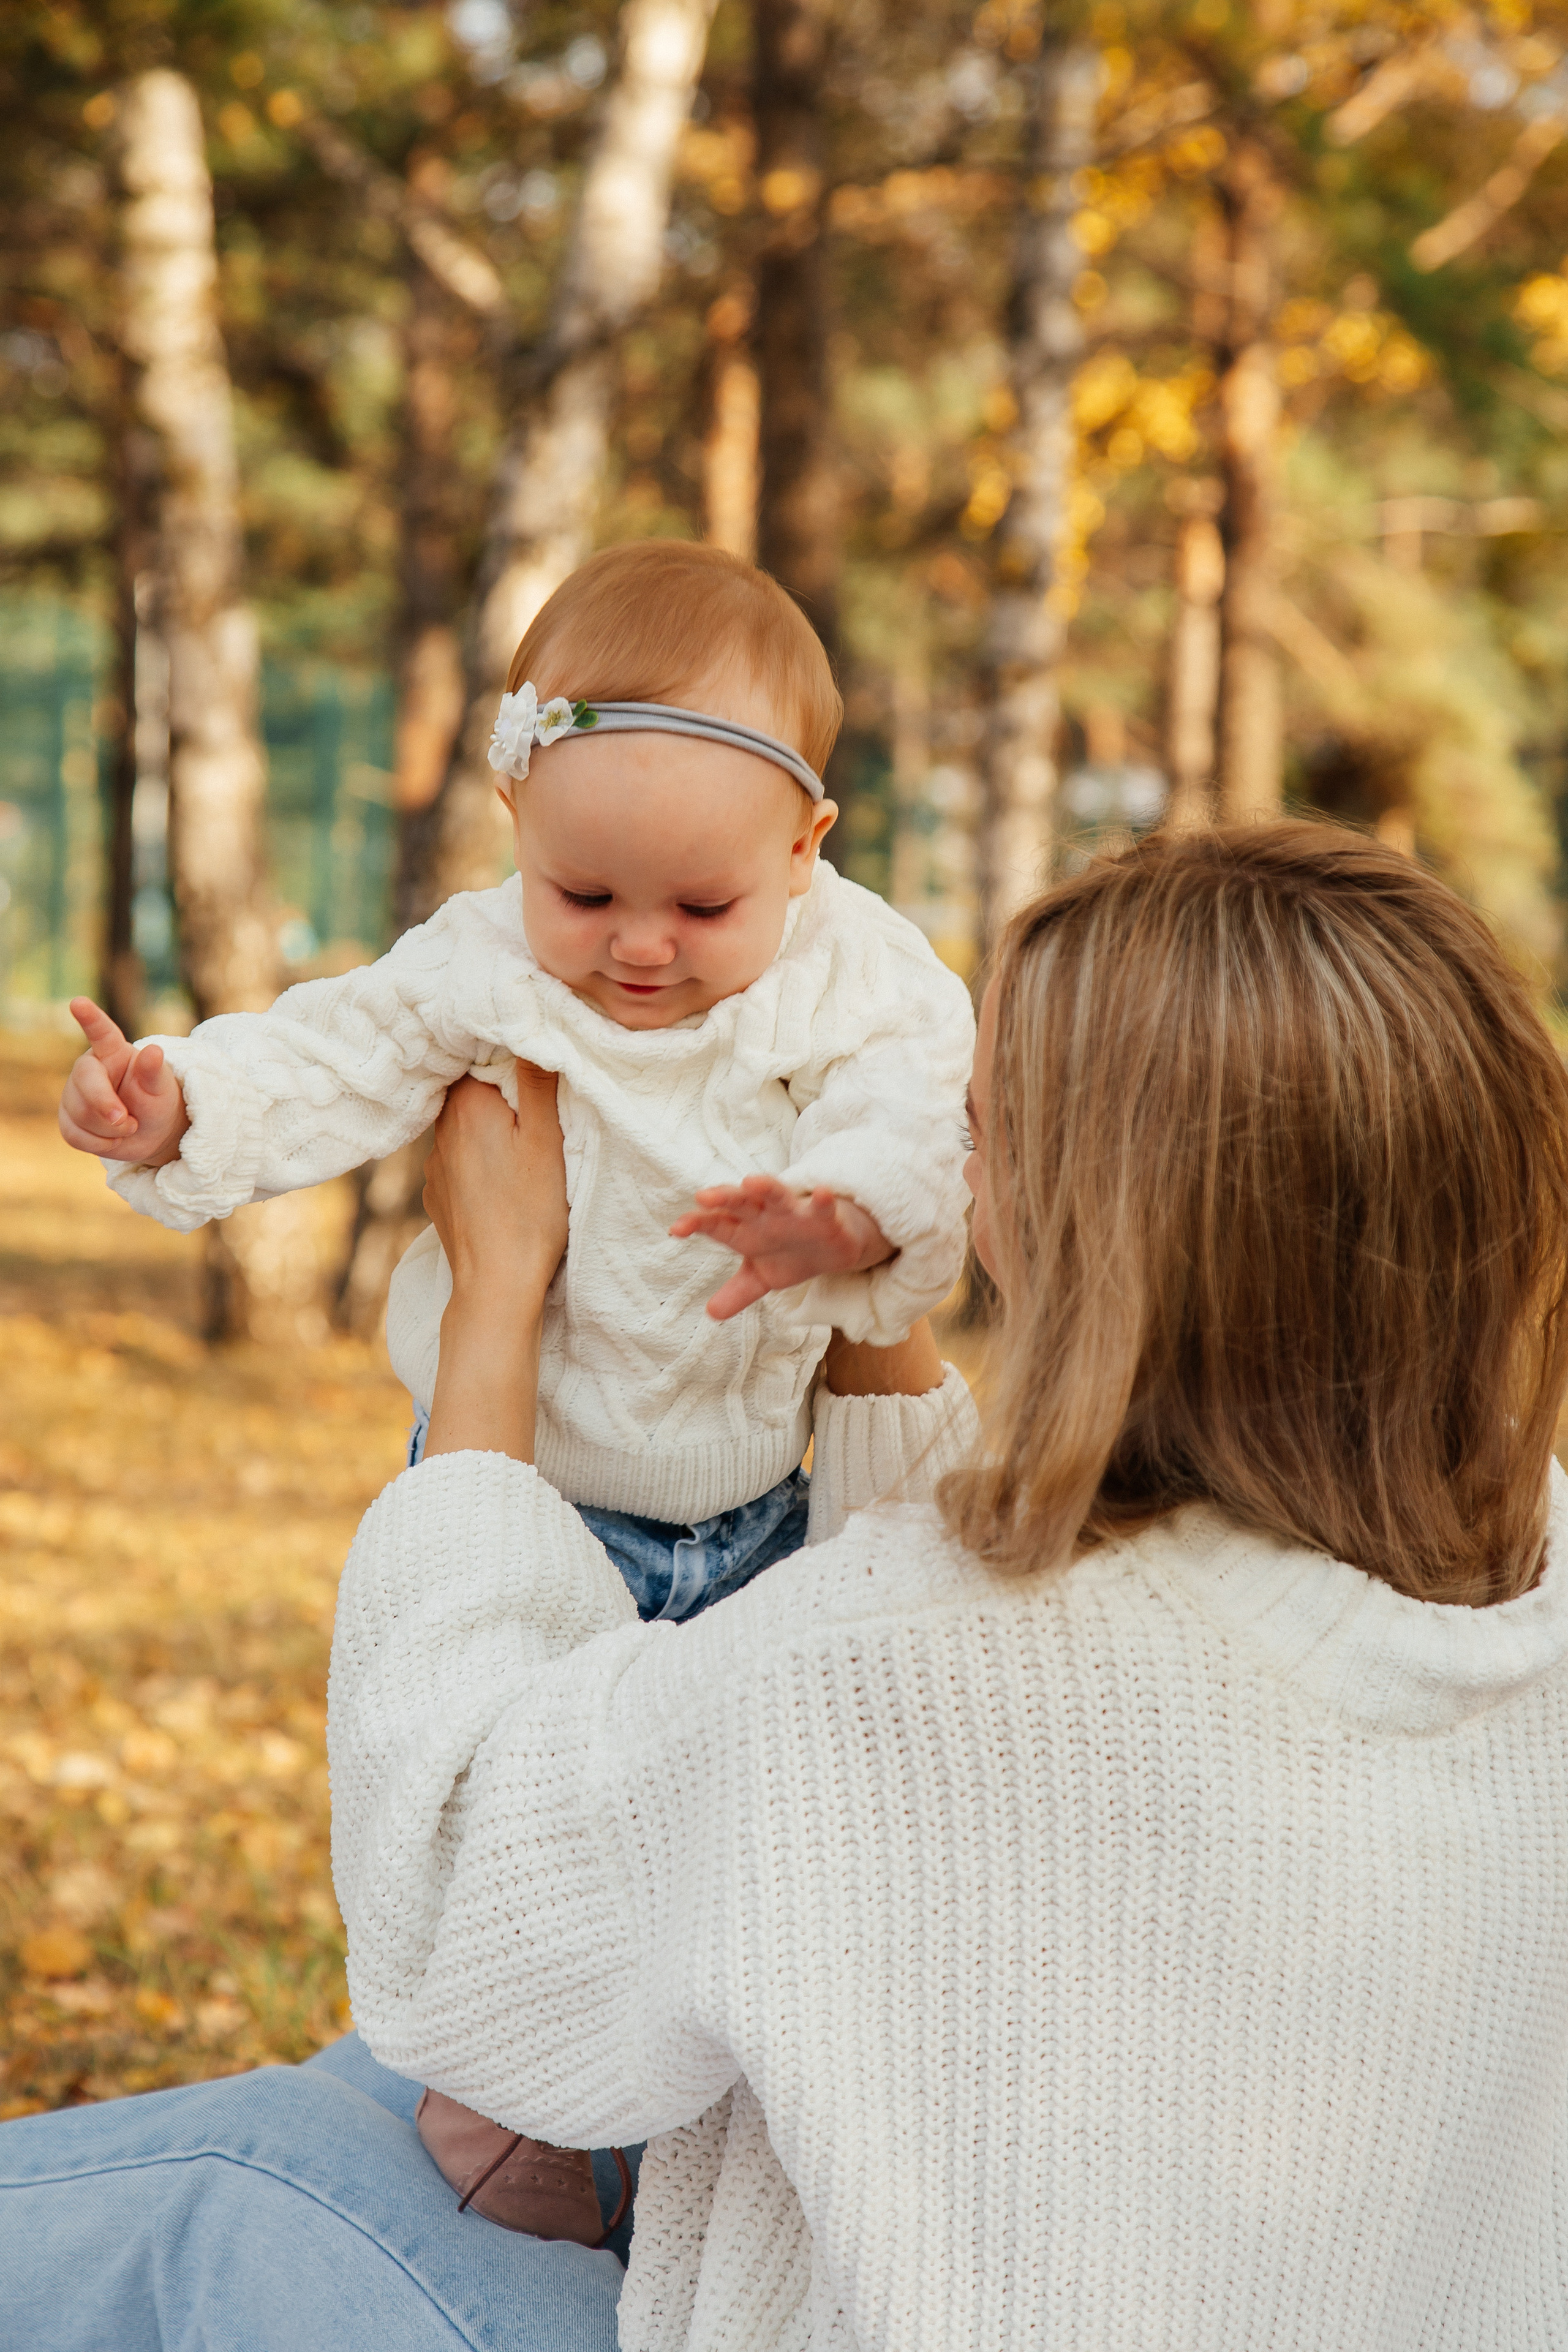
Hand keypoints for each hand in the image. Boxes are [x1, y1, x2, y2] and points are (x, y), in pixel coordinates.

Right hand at [58, 999, 188, 1165]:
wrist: (150, 1131)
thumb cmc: (157, 1101)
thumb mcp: (162, 1088)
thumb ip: (154, 1072)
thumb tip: (153, 1051)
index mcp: (113, 1052)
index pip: (101, 1033)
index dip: (90, 1019)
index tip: (78, 1002)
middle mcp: (88, 1069)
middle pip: (85, 1085)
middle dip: (106, 1107)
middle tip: (130, 1122)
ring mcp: (73, 1094)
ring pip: (81, 1115)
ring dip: (111, 1131)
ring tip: (130, 1125)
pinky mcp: (68, 1120)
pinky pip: (77, 1136)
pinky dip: (101, 1144)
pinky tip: (113, 1138)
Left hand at [422, 1064, 567, 1301]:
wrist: (496, 1284)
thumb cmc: (530, 1212)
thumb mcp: (546, 1139)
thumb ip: (537, 1082)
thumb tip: (528, 1027)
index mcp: (466, 1106)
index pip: (477, 1055)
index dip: (505, 1053)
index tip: (532, 1061)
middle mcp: (440, 1131)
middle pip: (469, 1091)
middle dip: (499, 1092)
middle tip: (534, 1101)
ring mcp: (434, 1166)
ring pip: (463, 1128)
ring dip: (488, 1128)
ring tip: (519, 1143)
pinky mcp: (437, 1196)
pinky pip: (458, 1162)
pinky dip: (478, 1161)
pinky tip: (501, 1179)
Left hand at [670, 1174, 894, 1322]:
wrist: (831, 1247)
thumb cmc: (789, 1254)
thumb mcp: (761, 1277)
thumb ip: (737, 1292)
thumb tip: (711, 1314)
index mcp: (746, 1231)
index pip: (718, 1225)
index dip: (697, 1224)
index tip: (676, 1228)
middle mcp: (765, 1216)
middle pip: (741, 1204)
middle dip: (724, 1199)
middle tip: (703, 1196)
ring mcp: (794, 1213)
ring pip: (777, 1195)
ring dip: (765, 1188)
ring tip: (750, 1182)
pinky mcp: (823, 1215)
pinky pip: (822, 1206)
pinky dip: (822, 1200)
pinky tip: (821, 1194)